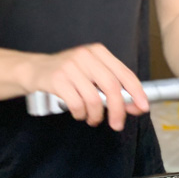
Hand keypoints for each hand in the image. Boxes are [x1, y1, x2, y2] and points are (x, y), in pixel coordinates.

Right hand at [23, 43, 148, 130]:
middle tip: (117, 125)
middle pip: (112, 87)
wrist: (36, 70)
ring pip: (94, 99)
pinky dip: (81, 114)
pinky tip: (79, 114)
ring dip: (96, 116)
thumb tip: (136, 106)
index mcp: (99, 52)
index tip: (143, 108)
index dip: (137, 92)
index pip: (125, 74)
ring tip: (92, 119)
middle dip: (118, 110)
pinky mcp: (57, 79)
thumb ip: (113, 88)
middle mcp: (86, 56)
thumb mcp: (93, 74)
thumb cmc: (70, 75)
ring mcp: (70, 66)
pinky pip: (77, 104)